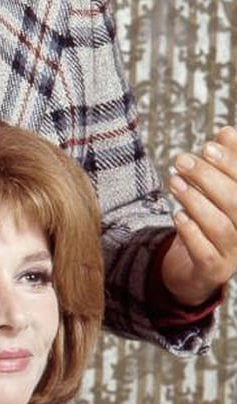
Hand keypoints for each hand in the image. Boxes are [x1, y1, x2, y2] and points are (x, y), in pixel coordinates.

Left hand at [162, 125, 236, 305]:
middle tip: (181, 160)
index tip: (207, 147)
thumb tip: (228, 132)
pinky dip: (191, 232)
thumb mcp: (217, 186)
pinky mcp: (215, 270)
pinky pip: (206, 253)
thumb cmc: (210, 216)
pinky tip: (177, 216)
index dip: (231, 163)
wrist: (195, 262)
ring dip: (195, 201)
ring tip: (174, 182)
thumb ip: (225, 160)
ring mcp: (235, 253)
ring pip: (221, 227)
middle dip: (208, 178)